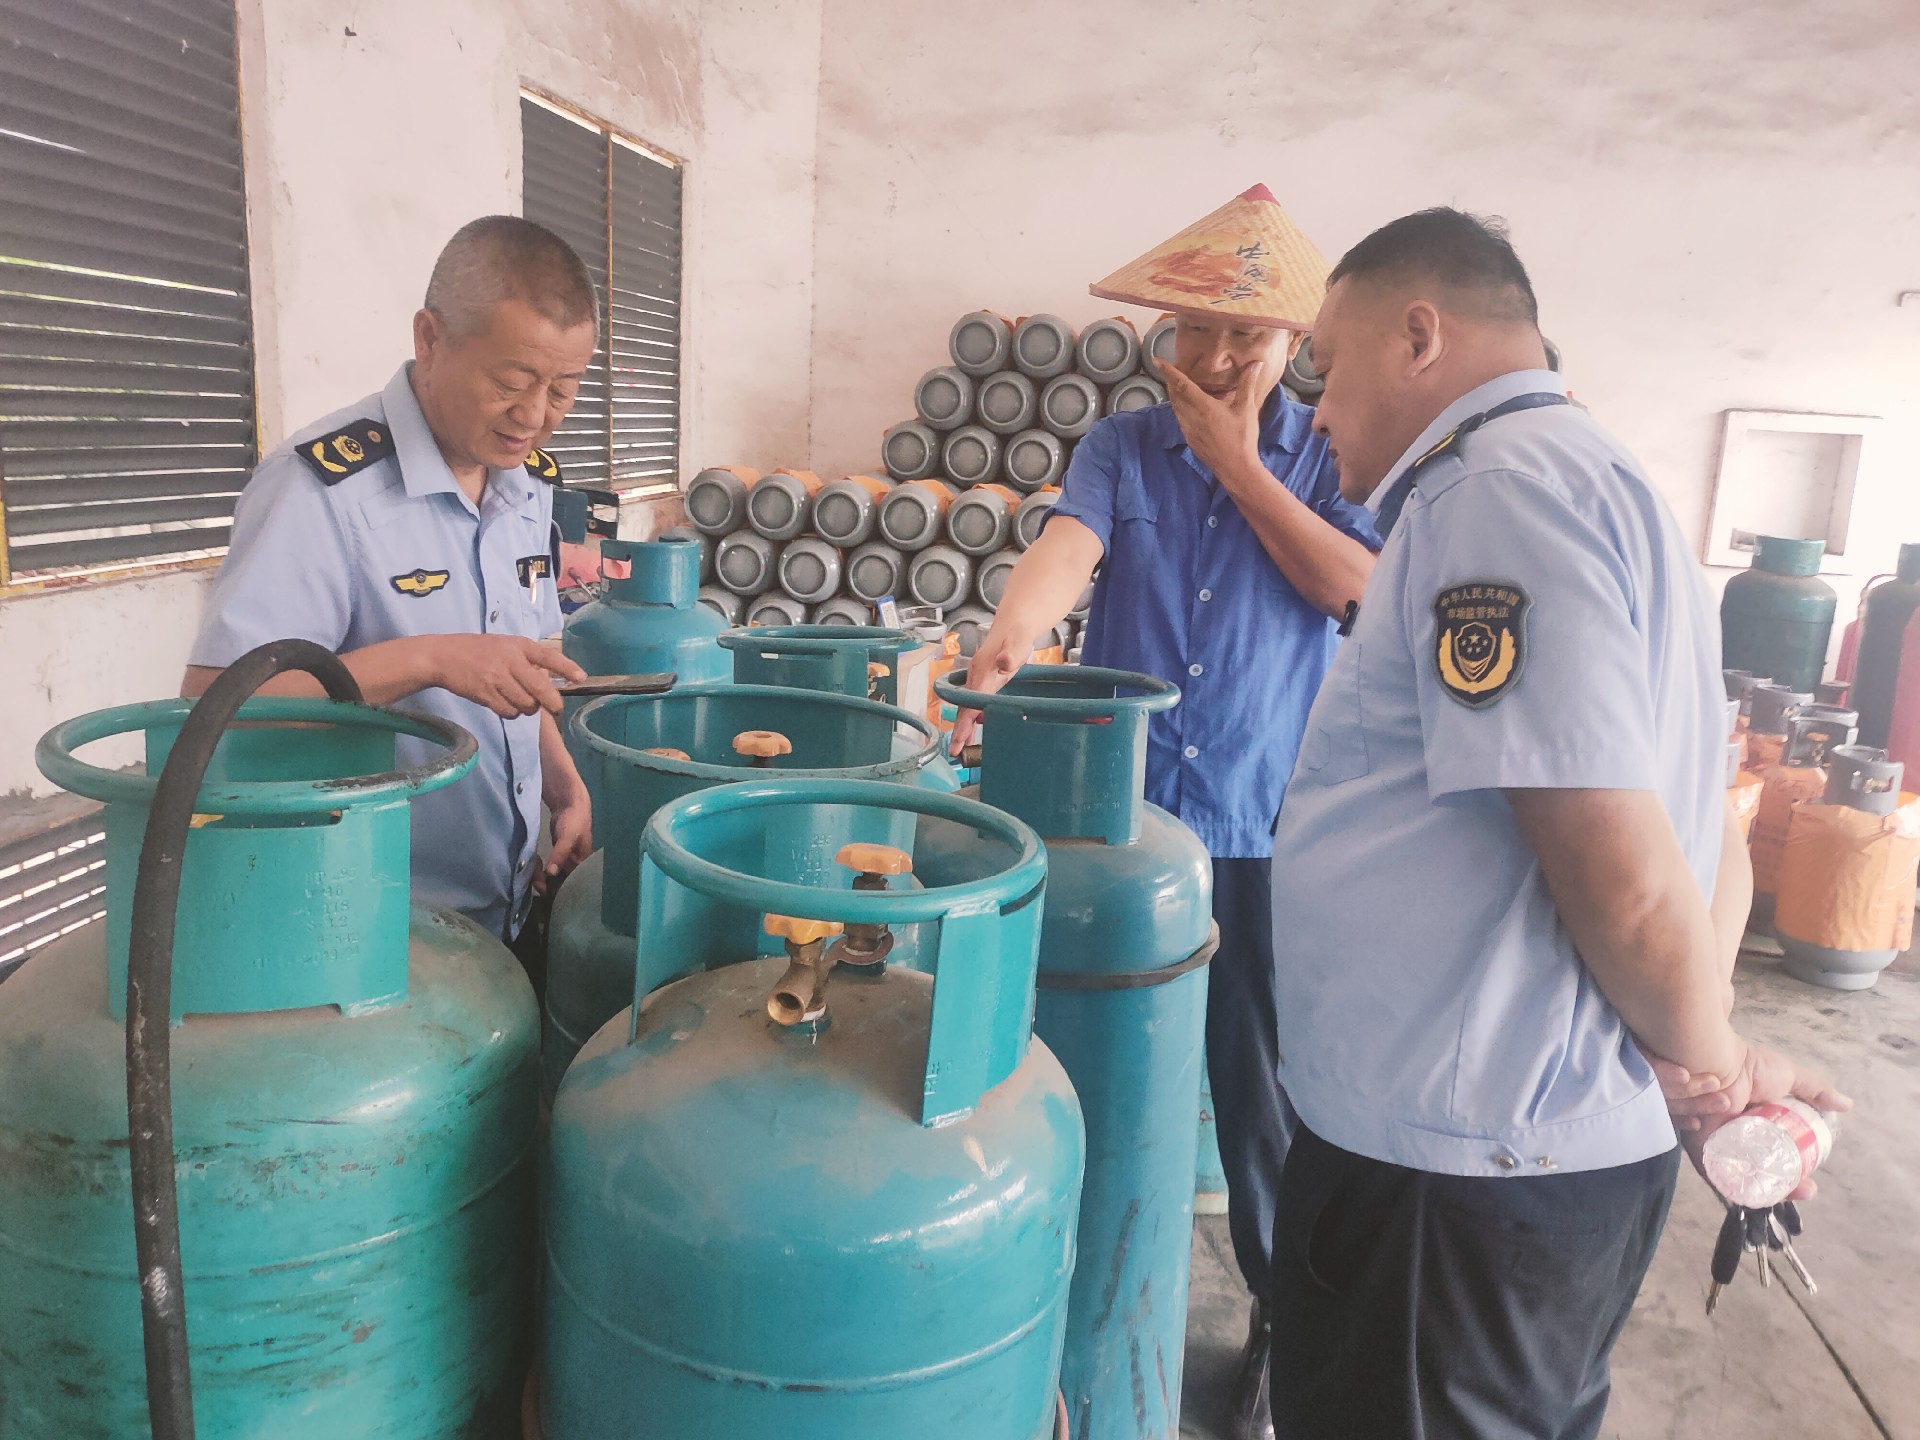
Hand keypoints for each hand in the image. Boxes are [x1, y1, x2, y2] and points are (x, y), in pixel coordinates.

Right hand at [432, 635, 584, 717]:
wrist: (442, 657)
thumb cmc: (477, 651)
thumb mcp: (504, 646)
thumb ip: (525, 660)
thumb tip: (547, 681)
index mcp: (518, 645)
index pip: (548, 656)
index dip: (567, 668)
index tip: (581, 678)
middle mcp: (510, 660)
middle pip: (541, 689)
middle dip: (552, 703)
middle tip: (556, 708)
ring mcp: (497, 678)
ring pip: (526, 704)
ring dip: (528, 708)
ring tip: (520, 701)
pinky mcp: (485, 694)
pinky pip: (509, 712)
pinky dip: (511, 712)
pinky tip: (505, 704)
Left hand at [537, 779, 592, 895]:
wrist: (569, 803)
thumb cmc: (574, 821)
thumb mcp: (567, 837)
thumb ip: (560, 854)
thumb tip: (551, 873)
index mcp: (583, 863)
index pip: (575, 884)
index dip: (564, 892)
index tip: (549, 898)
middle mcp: (575, 864)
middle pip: (564, 881)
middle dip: (551, 887)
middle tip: (538, 889)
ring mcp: (565, 860)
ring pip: (555, 875)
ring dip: (545, 878)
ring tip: (534, 883)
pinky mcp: (556, 855)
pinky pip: (549, 867)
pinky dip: (543, 871)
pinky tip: (535, 875)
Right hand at [949, 622, 1033, 753]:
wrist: (1014, 624)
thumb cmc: (1017, 636)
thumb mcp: (1019, 643)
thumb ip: (1012, 653)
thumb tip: (1004, 663)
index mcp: (983, 673)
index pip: (970, 703)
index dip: (964, 724)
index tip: (958, 742)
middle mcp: (976, 677)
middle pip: (965, 708)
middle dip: (960, 730)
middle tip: (957, 752)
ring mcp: (978, 678)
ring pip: (968, 706)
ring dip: (965, 725)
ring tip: (963, 746)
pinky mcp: (983, 680)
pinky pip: (974, 701)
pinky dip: (972, 716)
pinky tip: (977, 727)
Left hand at [1159, 355, 1272, 483]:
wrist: (1235, 468)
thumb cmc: (1242, 438)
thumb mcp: (1246, 408)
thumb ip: (1247, 383)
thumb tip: (1256, 363)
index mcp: (1203, 407)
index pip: (1181, 385)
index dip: (1169, 372)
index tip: (1157, 361)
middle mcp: (1190, 417)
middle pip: (1174, 395)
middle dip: (1171, 381)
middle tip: (1171, 370)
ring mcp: (1188, 430)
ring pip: (1175, 407)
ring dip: (1174, 395)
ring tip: (1177, 385)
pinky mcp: (1189, 439)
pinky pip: (1180, 418)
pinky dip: (1180, 408)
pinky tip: (1188, 407)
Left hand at [1653, 1040, 1850, 1199]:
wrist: (1718, 1063)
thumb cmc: (1750, 1067)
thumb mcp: (1789, 1077)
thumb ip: (1816, 1090)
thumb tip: (1847, 1104)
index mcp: (1755, 1127)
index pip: (1776, 1159)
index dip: (1795, 1175)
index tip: (1812, 1184)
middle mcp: (1736, 1140)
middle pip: (1761, 1174)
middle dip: (1785, 1189)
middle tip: (1806, 1191)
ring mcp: (1718, 1146)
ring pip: (1742, 1179)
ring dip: (1767, 1192)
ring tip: (1791, 1194)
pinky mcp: (1700, 1149)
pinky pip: (1718, 1176)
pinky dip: (1737, 1188)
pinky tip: (1761, 1195)